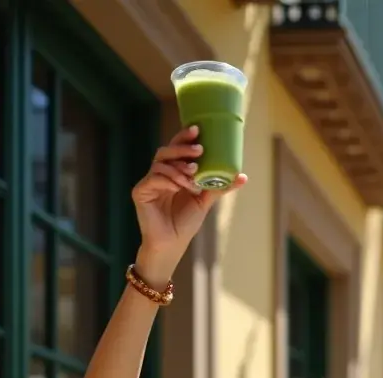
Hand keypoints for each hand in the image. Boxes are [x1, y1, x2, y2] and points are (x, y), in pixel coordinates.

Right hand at [131, 126, 246, 275]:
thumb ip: (219, 187)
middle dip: (183, 148)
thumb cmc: (185, 222)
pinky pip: (153, 178)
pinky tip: (179, 186)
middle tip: (199, 150)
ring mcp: (148, 182)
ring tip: (194, 176)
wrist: (172, 243)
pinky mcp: (140, 192)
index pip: (177, 149)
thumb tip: (242, 176)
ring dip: (179, 168)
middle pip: (166, 151)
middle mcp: (159, 174)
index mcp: (173, 172)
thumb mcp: (205, 201)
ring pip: (161, 163)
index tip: (198, 129)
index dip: (184, 137)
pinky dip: (168, 180)